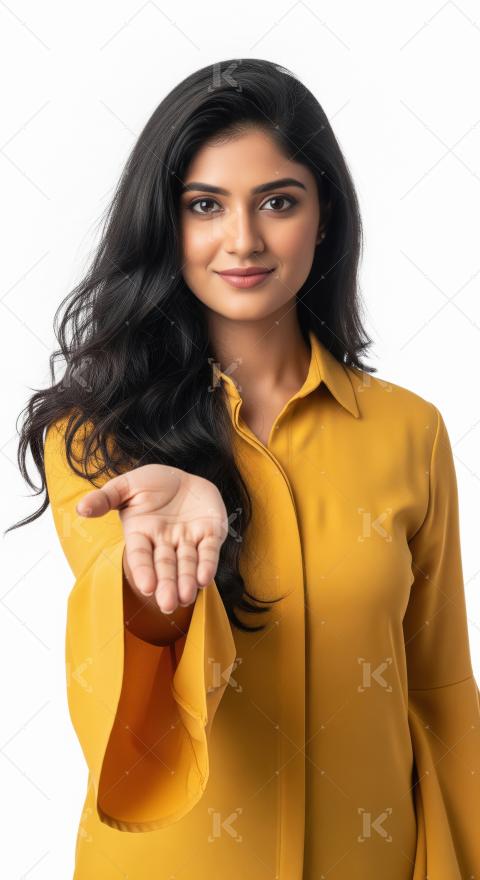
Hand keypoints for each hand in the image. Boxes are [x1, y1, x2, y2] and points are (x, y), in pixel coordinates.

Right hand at [75, 464, 228, 613]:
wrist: (184, 477)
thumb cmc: (151, 483)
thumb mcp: (126, 486)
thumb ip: (105, 498)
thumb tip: (81, 508)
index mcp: (142, 533)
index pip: (141, 555)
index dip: (143, 570)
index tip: (147, 586)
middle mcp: (165, 542)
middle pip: (165, 566)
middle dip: (167, 585)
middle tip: (168, 604)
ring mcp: (188, 539)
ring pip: (187, 564)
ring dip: (187, 581)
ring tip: (186, 597)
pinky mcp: (210, 534)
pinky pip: (209, 551)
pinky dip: (207, 564)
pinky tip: (204, 578)